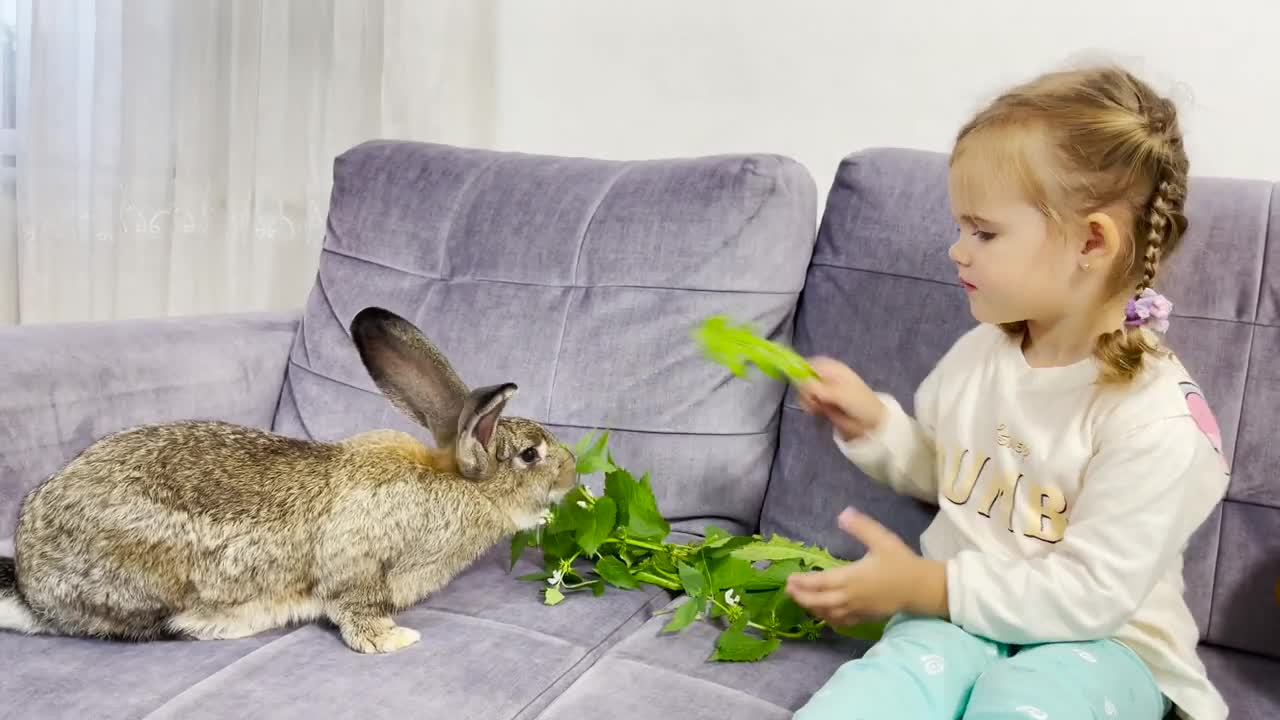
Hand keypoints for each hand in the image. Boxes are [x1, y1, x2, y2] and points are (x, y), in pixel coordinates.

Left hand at [785, 507, 947, 626]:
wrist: (921, 588)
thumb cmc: (901, 563)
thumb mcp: (882, 540)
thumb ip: (861, 527)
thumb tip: (843, 514)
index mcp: (851, 577)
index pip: (820, 582)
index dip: (803, 582)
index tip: (790, 579)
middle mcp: (850, 596)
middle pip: (819, 601)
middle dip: (801, 597)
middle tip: (788, 590)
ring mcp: (857, 609)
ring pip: (828, 613)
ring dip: (812, 608)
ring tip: (801, 600)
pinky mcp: (865, 617)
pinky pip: (842, 621)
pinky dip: (828, 618)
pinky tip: (823, 614)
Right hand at [796, 357, 885, 441]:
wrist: (871, 421)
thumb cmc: (858, 402)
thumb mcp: (838, 393)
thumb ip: (816, 387)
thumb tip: (797, 381)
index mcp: (832, 368)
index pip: (810, 364)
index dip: (801, 371)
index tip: (799, 384)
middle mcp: (825, 377)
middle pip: (803, 378)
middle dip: (805, 390)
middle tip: (813, 400)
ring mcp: (823, 390)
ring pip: (804, 392)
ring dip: (807, 400)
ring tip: (818, 408)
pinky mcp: (823, 403)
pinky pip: (809, 402)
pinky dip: (810, 407)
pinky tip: (818, 412)